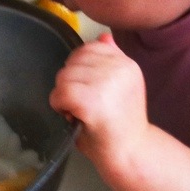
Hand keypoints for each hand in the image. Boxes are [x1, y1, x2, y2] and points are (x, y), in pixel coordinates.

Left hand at [49, 32, 149, 180]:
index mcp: (127, 64)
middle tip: (80, 105)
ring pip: (64, 76)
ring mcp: (106, 83)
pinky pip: (61, 93)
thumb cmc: (120, 125)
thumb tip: (103, 36)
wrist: (131, 154)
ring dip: (63, 95)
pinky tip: (70, 116)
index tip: (87, 89)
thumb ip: (111, 61)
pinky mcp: (92, 101)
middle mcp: (119, 69)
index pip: (90, 48)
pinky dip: (58, 105)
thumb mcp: (120, 87)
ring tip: (77, 112)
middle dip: (69, 82)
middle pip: (74, 61)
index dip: (80, 68)